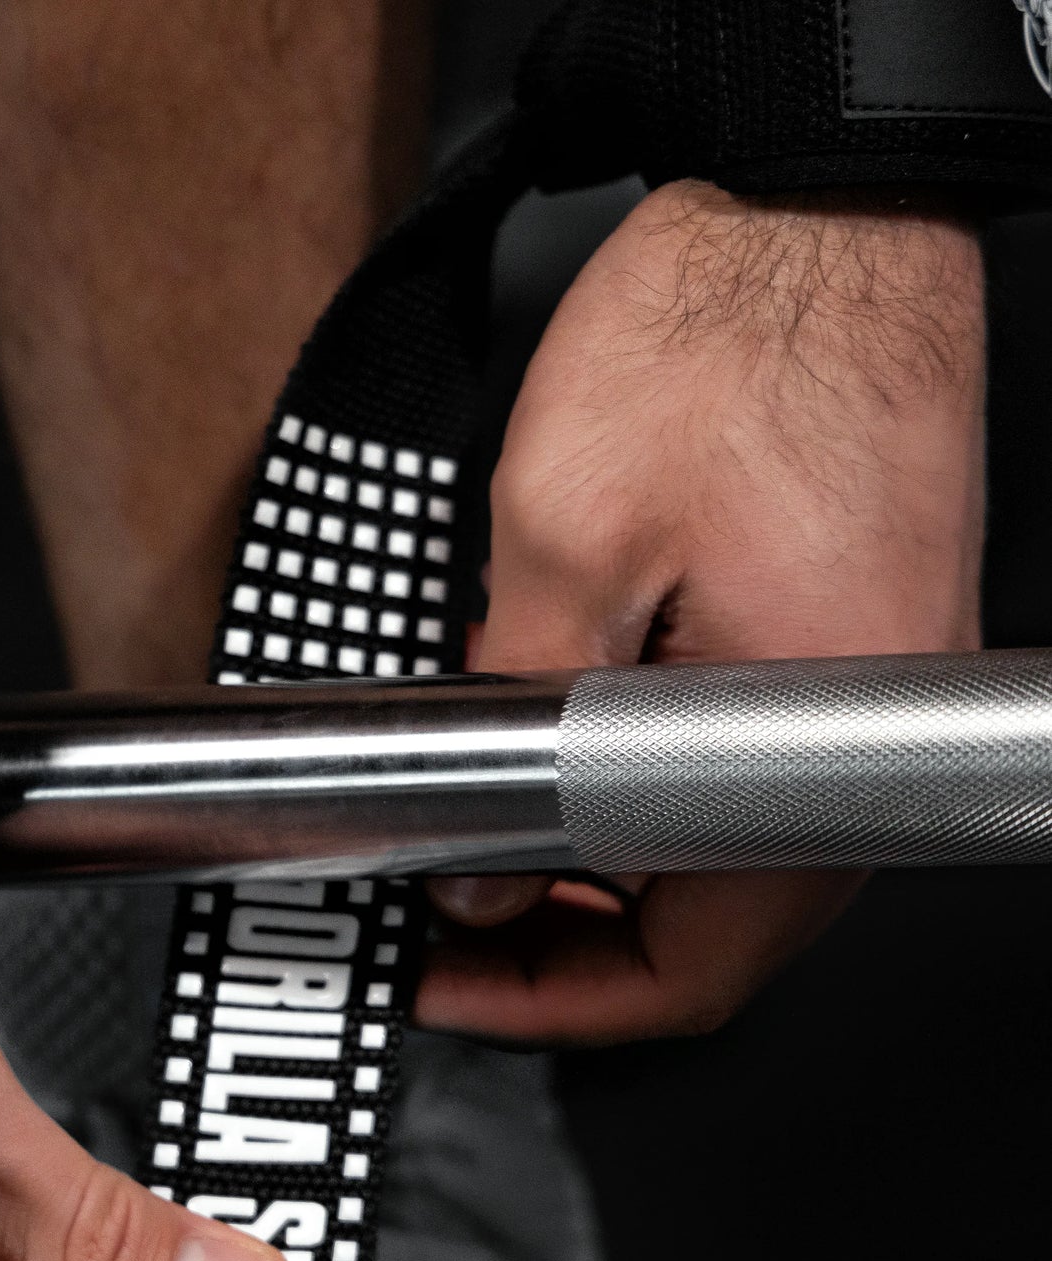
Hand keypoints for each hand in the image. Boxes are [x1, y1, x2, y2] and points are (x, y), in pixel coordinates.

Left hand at [415, 180, 985, 1044]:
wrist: (810, 207)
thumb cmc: (722, 340)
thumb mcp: (563, 546)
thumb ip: (514, 728)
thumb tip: (481, 864)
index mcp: (813, 743)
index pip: (691, 969)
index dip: (551, 1001)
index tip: (451, 981)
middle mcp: (862, 735)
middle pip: (705, 925)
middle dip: (562, 937)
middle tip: (451, 911)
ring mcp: (860, 687)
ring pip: (713, 848)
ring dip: (593, 860)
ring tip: (481, 829)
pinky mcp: (839, 636)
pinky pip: (731, 760)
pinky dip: (635, 781)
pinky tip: (557, 747)